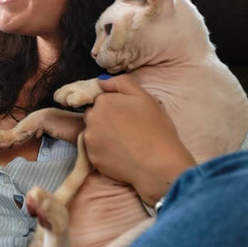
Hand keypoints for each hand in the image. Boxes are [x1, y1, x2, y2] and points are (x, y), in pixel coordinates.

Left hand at [82, 75, 194, 205]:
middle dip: (106, 120)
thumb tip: (101, 81)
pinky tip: (121, 154)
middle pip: (94, 116)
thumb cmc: (155, 128)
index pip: (101, 100)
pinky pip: (95, 151)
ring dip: (103, 136)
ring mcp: (90, 140)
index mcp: (102, 102)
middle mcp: (91, 119)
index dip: (115, 107)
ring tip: (125, 143)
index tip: (128, 115)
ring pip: (93, 134)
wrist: (158, 165)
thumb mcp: (144, 96)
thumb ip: (121, 82)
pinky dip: (105, 152)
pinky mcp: (92, 159)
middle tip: (127, 129)